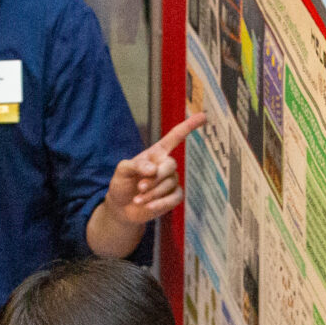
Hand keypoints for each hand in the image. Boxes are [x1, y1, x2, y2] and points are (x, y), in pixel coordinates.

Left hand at [103, 113, 205, 228]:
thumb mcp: (122, 170)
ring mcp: (171, 181)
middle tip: (140, 187)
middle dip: (155, 177)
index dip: (189, 126)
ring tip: (137, 199)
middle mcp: (166, 165)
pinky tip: (148, 206)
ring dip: (152, 193)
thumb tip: (154, 168)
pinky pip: (174, 198)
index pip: (175, 137)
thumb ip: (136, 165)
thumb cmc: (122, 184)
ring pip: (170, 184)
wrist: (122, 207)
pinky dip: (160, 203)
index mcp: (156, 153)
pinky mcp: (173, 197)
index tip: (203, 116)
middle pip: (171, 165)